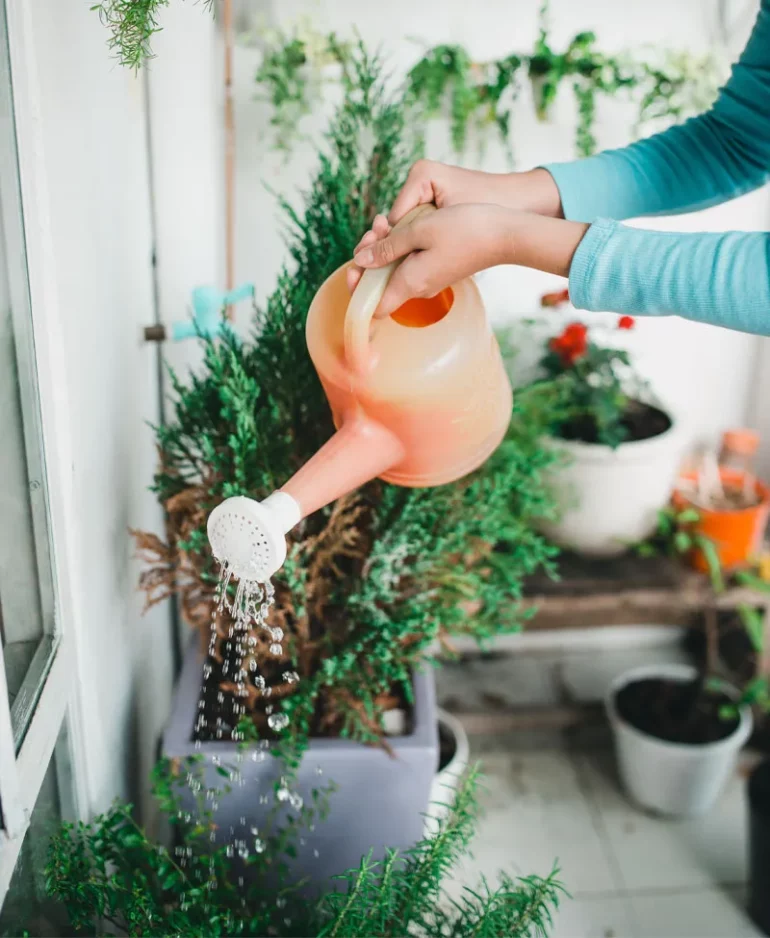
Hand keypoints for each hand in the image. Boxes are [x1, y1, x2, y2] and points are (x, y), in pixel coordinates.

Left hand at [352, 204, 517, 318]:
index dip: (358, 293)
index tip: (354, 269)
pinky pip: (409, 263)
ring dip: (383, 247)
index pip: (374, 309)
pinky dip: (400, 246)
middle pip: (380, 286)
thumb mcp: (419, 230)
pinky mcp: (437, 269)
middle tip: (373, 231)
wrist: (505, 234)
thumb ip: (387, 248)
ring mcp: (429, 279)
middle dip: (368, 259)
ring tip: (384, 221)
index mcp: (410, 283)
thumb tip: (361, 261)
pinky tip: (401, 224)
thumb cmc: (465, 229)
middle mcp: (418, 288)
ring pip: (393, 271)